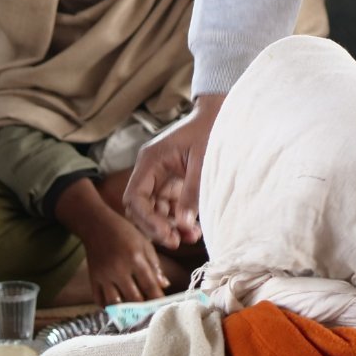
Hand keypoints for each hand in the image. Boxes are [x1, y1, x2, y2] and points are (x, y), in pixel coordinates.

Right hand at [80, 212, 167, 307]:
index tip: (163, 307)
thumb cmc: (125, 233)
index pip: (149, 285)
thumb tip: (164, 285)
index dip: (157, 299)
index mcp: (135, 259)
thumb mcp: (145, 244)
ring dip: (126, 311)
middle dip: (144, 308)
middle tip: (150, 312)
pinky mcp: (93, 279)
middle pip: (134, 298)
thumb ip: (155, 265)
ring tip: (134, 313)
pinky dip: (108, 307)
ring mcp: (104, 276)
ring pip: (116, 303)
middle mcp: (119, 270)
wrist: (98, 226)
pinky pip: (99, 300)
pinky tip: (117, 308)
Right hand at [122, 94, 224, 249]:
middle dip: (157, 227)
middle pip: (141, 208)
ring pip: (155, 210)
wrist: (221, 114)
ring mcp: (161, 177)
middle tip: (177, 241)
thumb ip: (192, 193)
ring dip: (169, 226)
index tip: (167, 234)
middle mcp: (151, 170)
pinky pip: (169, 207)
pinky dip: (178, 220)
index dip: (147, 220)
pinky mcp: (173, 182)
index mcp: (151, 160)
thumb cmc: (211, 131)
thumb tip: (182, 225)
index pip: (135, 197)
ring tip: (192, 237)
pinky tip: (193, 229)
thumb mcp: (203, 163)